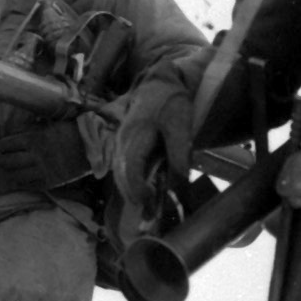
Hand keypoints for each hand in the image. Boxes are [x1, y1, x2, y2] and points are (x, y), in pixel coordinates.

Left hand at [0, 124, 64, 194]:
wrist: (92, 148)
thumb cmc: (71, 132)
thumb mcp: (48, 125)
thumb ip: (31, 128)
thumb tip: (15, 131)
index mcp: (33, 139)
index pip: (5, 145)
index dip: (0, 146)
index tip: (0, 147)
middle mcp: (34, 156)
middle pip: (7, 162)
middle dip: (2, 160)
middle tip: (2, 159)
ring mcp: (42, 171)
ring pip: (16, 176)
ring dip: (10, 173)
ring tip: (10, 171)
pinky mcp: (50, 182)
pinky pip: (29, 186)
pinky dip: (22, 183)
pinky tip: (21, 179)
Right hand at [115, 51, 203, 212]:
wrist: (159, 82)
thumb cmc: (171, 103)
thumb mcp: (181, 129)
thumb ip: (179, 157)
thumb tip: (179, 188)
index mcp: (135, 136)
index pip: (130, 171)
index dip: (139, 191)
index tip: (151, 204)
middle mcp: (122, 141)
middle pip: (121, 177)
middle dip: (134, 198)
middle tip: (150, 217)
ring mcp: (120, 142)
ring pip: (120, 174)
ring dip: (131, 192)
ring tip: (148, 209)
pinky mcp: (124, 144)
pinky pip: (122, 168)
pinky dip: (131, 183)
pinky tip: (144, 192)